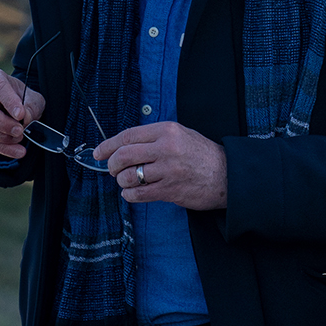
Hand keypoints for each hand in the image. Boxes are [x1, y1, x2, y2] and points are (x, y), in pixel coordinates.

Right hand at [0, 66, 45, 159]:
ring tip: (19, 139)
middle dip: (1, 122)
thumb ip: (32, 105)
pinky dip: (0, 148)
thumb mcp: (32, 97)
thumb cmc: (20, 97)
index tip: (21, 115)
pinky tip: (16, 151)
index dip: (9, 101)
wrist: (8, 106)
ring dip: (0, 136)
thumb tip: (25, 119)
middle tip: (19, 131)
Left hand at [95, 122, 226, 210]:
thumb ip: (154, 137)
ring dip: (122, 182)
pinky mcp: (170, 190)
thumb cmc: (202, 155)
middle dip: (112, 165)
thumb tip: (123, 146)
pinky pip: (138, 194)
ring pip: (129, 177)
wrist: (227, 175)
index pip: (128, 136)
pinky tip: (134, 193)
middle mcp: (166, 148)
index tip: (99, 153)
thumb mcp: (181, 135)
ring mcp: (168, 170)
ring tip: (128, 182)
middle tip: (113, 170)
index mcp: (167, 131)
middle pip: (124, 156)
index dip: (108, 145)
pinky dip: (130, 195)